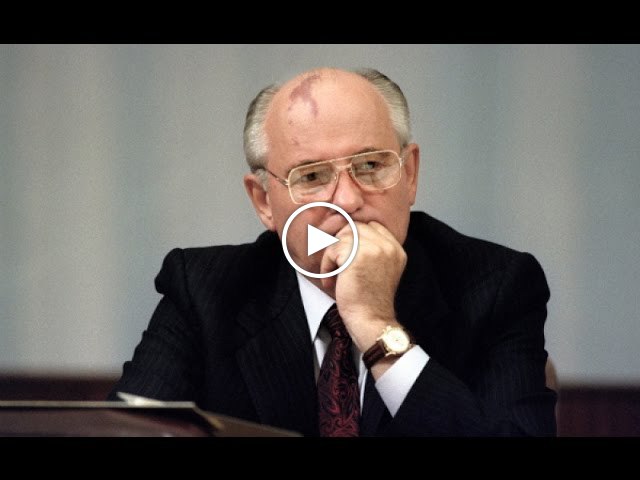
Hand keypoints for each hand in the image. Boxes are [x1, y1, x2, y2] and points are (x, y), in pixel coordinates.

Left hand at [319, 221, 406, 351]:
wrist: (372, 320)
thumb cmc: (370, 301)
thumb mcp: (380, 270)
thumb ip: (373, 251)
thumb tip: (348, 235)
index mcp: (396, 249)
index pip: (372, 226)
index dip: (355, 237)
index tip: (346, 254)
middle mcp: (388, 246)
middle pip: (355, 227)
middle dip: (341, 244)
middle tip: (337, 264)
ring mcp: (375, 249)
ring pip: (342, 237)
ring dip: (332, 255)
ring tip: (333, 274)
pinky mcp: (358, 256)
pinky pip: (333, 249)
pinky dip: (326, 264)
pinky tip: (331, 279)